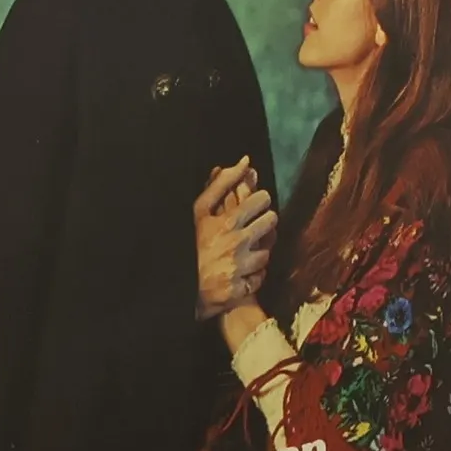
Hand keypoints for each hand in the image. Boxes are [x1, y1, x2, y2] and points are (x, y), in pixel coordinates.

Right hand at [195, 155, 277, 317]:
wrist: (180, 286)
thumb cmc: (191, 242)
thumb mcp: (200, 211)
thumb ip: (222, 184)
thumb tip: (244, 161)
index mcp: (226, 222)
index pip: (259, 201)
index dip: (261, 200)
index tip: (257, 203)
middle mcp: (235, 244)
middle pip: (270, 223)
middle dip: (266, 222)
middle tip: (258, 224)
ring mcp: (240, 268)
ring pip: (268, 252)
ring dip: (260, 251)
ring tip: (247, 251)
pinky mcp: (240, 288)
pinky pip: (260, 277)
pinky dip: (254, 275)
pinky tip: (243, 271)